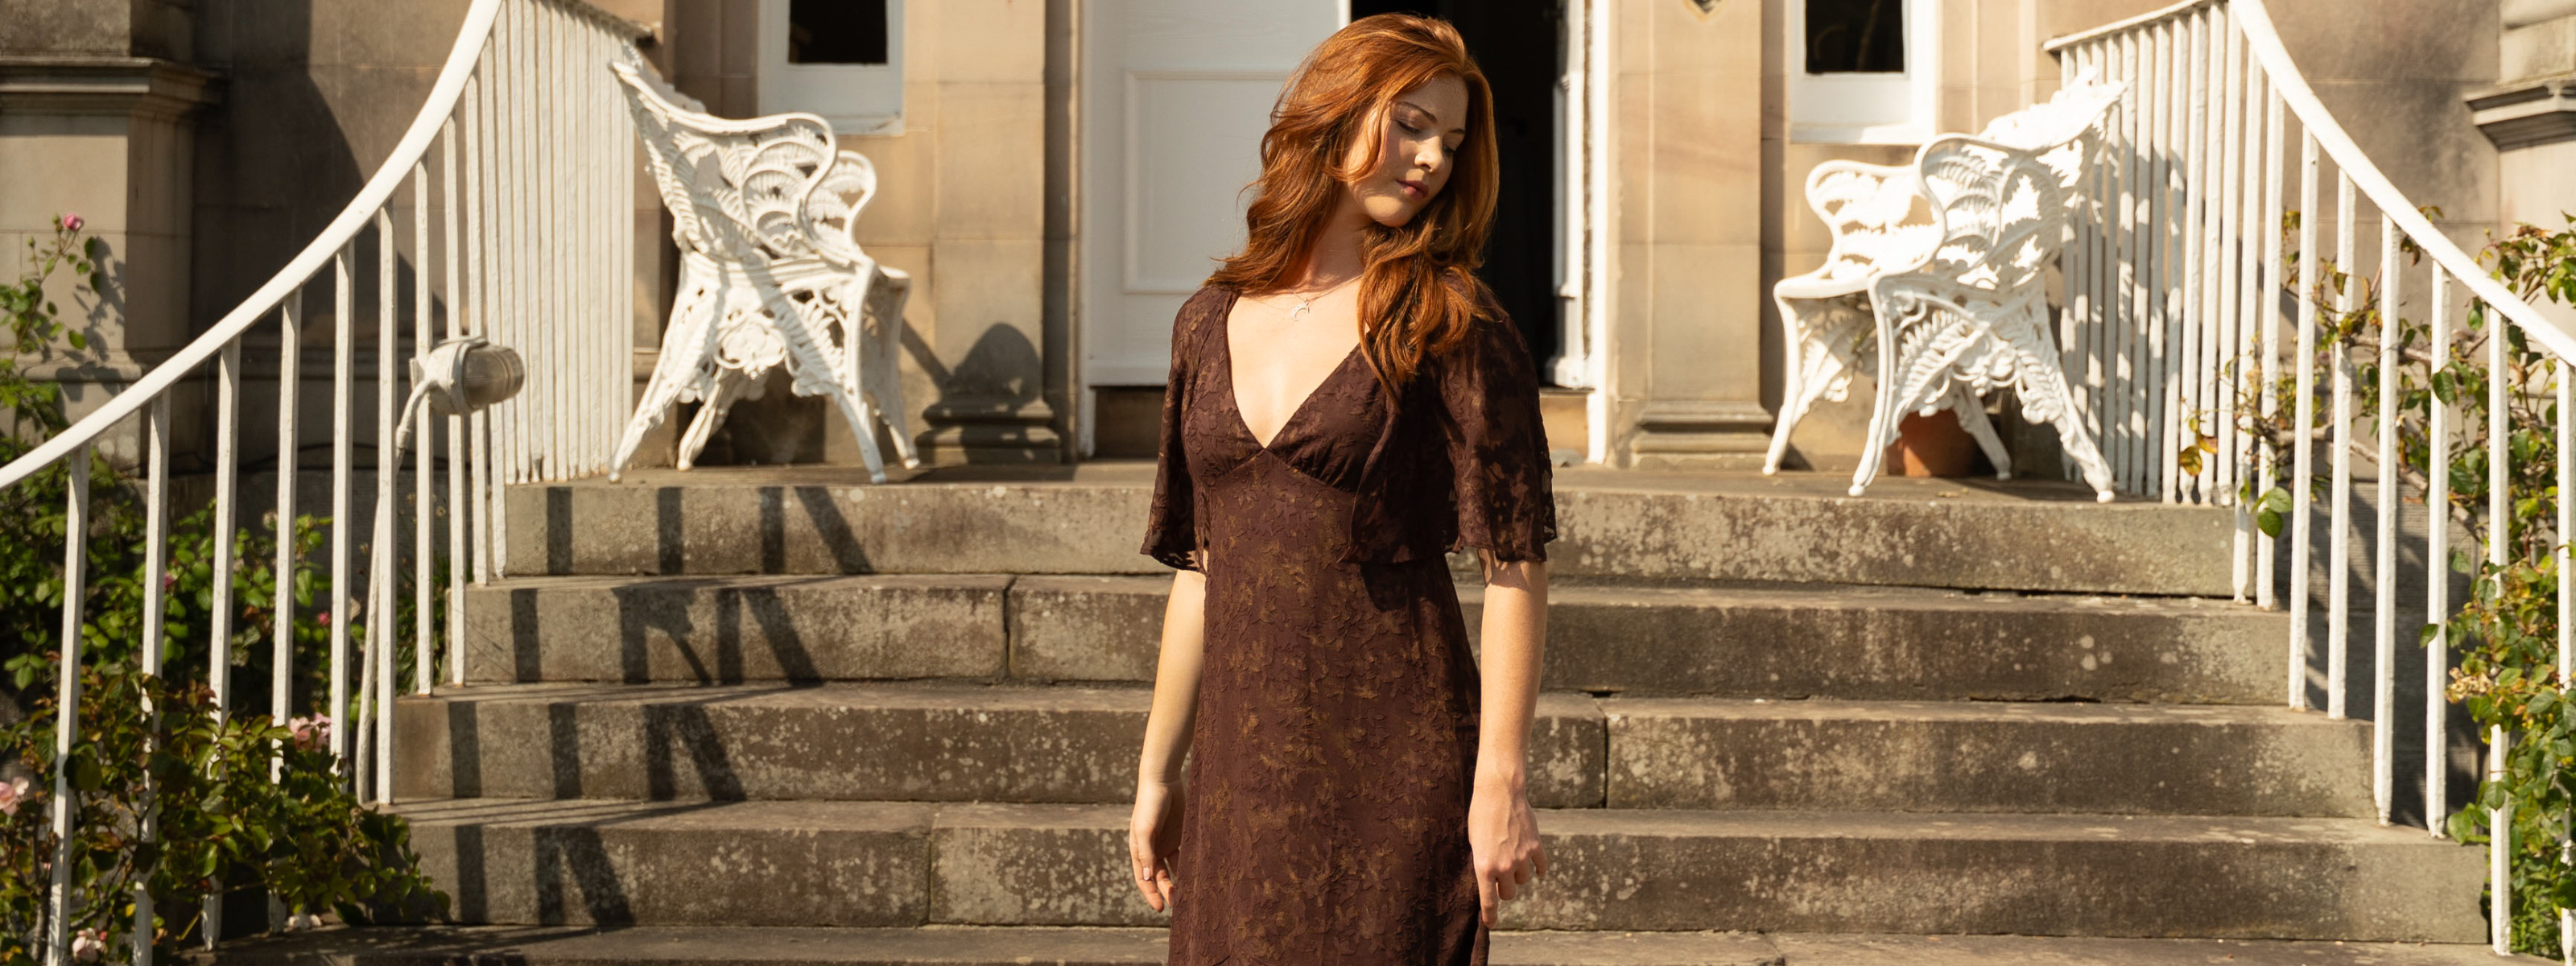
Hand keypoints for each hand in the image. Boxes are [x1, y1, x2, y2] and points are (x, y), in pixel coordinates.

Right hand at [1129, 780, 1184, 911]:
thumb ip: (1146, 853)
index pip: (1143, 879)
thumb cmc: (1150, 804)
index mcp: (1139, 850)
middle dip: (1167, 891)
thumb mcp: (1145, 829)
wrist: (1164, 780)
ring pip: (1174, 868)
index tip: (1160, 908)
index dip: (1150, 894)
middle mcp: (1152, 849)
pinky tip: (1199, 874)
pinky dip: (1190, 865)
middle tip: (1178, 904)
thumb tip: (1147, 878)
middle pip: (1159, 877)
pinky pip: (1186, 855)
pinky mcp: (1180, 835)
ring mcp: (1167, 843)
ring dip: (1179, 881)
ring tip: (1190, 894)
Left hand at [1467, 776, 1545, 926]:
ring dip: (1518, 875)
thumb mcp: (1474, 842)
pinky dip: (1539, 870)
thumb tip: (1490, 880)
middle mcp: (1504, 866)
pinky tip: (1538, 870)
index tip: (1491, 924)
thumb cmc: (1479, 816)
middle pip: (1508, 893)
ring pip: (1523, 880)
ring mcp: (1521, 857)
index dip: (1490, 916)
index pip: (1488, 901)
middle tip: (1500, 879)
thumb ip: (1483, 862)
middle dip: (1504, 889)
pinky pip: (1541, 866)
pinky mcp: (1535, 846)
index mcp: (1483, 866)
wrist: (1498, 792)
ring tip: (1513, 862)